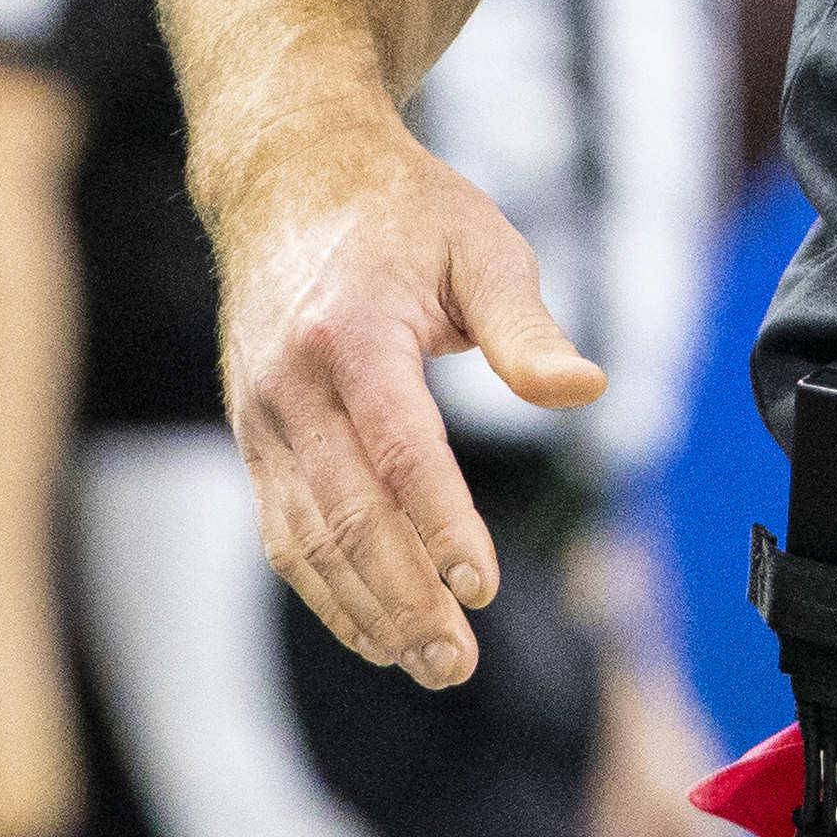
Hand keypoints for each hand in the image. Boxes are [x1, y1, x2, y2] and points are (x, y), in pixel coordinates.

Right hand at [208, 107, 600, 687]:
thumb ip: (525, 328)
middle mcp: (289, 382)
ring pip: (305, 537)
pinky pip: (283, 528)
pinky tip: (374, 628)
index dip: (441, 527)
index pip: (398, 451)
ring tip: (429, 662)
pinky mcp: (250, 434)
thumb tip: (586, 391)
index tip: (484, 589)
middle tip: (458, 661)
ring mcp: (259, 414)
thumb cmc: (402, 209)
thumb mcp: (480, 245)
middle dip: (403, 598)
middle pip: (346, 514)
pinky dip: (325, 588)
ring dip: (364, 610)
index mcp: (350, 332)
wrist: (287, 174)